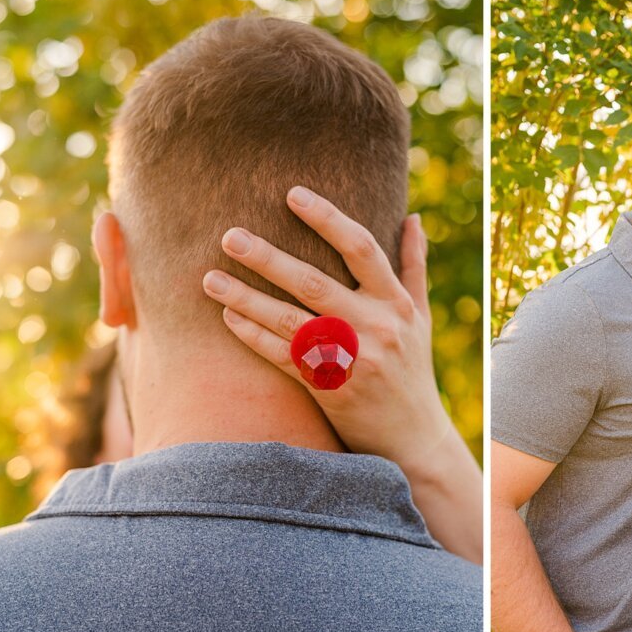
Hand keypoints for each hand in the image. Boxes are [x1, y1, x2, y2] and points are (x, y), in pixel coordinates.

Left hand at [201, 186, 451, 475]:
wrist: (414, 437)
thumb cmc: (414, 369)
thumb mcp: (421, 316)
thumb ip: (413, 265)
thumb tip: (413, 216)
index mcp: (395, 302)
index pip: (361, 248)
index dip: (327, 218)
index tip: (292, 194)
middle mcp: (375, 327)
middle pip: (314, 282)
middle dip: (268, 258)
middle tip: (229, 235)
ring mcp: (352, 359)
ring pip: (290, 321)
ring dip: (246, 298)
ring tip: (210, 278)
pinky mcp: (330, 388)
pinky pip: (284, 358)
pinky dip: (255, 337)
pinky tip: (229, 319)